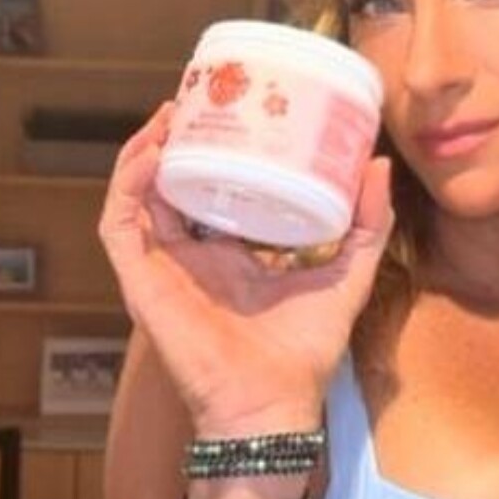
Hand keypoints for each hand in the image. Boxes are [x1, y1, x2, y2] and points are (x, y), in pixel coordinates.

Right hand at [98, 102, 393, 437]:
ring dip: (148, 149)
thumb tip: (378, 163)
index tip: (235, 107)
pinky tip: (154, 153)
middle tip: (200, 96)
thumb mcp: (346, 272)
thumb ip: (367, 224)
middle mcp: (192, 255)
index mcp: (231, 252)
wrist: (270, 403)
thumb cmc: (304, 350)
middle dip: (178, 137)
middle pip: (172, 181)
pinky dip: (130, 184)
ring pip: (138, 193)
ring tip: (172, 113)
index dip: (217, 147)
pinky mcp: (141, 282)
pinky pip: (120, 224)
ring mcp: (162, 266)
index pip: (213, 187)